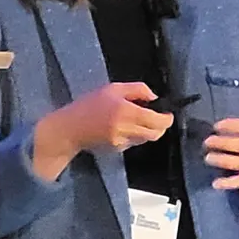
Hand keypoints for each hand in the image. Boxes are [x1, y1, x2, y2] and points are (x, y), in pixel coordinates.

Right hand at [31, 82, 173, 180]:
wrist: (70, 128)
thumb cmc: (89, 105)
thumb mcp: (113, 89)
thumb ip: (137, 89)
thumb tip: (154, 97)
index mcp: (126, 111)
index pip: (156, 120)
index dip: (167, 119)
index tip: (168, 114)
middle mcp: (125, 129)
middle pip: (155, 134)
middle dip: (161, 127)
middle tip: (160, 118)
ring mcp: (122, 141)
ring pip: (145, 139)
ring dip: (148, 131)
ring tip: (139, 120)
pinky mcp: (117, 149)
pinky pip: (133, 142)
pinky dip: (134, 135)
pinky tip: (124, 128)